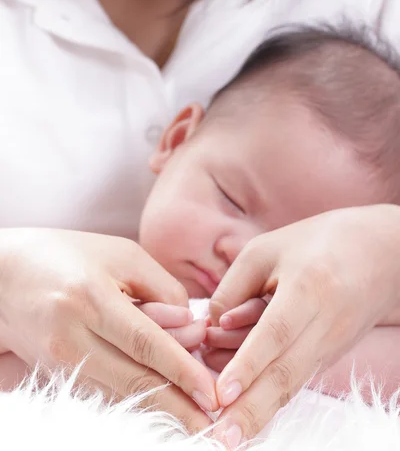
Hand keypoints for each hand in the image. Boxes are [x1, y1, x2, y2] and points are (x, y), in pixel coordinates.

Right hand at [0, 228, 217, 430]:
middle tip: (215, 423)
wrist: (6, 272)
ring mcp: (59, 359)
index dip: (182, 370)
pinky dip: (134, 400)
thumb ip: (162, 287)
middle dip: (178, 406)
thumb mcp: (123, 255)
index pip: (145, 343)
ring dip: (160, 408)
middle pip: (134, 379)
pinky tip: (161, 405)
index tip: (212, 393)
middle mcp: (72, 335)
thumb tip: (192, 326)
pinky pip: (102, 391)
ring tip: (196, 420)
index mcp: (91, 297)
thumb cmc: (71, 254)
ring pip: (119, 393)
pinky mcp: (55, 371)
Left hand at [209, 205, 399, 446]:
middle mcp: (325, 323)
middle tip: (219, 439)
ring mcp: (331, 344)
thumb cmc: (315, 243)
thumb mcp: (267, 248)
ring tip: (229, 439)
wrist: (378, 253)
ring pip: (292, 385)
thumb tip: (209, 327)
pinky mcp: (329, 355)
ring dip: (260, 415)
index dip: (248, 364)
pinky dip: (272, 401)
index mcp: (310, 287)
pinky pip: (297, 380)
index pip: (276, 332)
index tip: (221, 393)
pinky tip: (250, 419)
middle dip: (251, 410)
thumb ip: (233, 286)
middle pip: (286, 372)